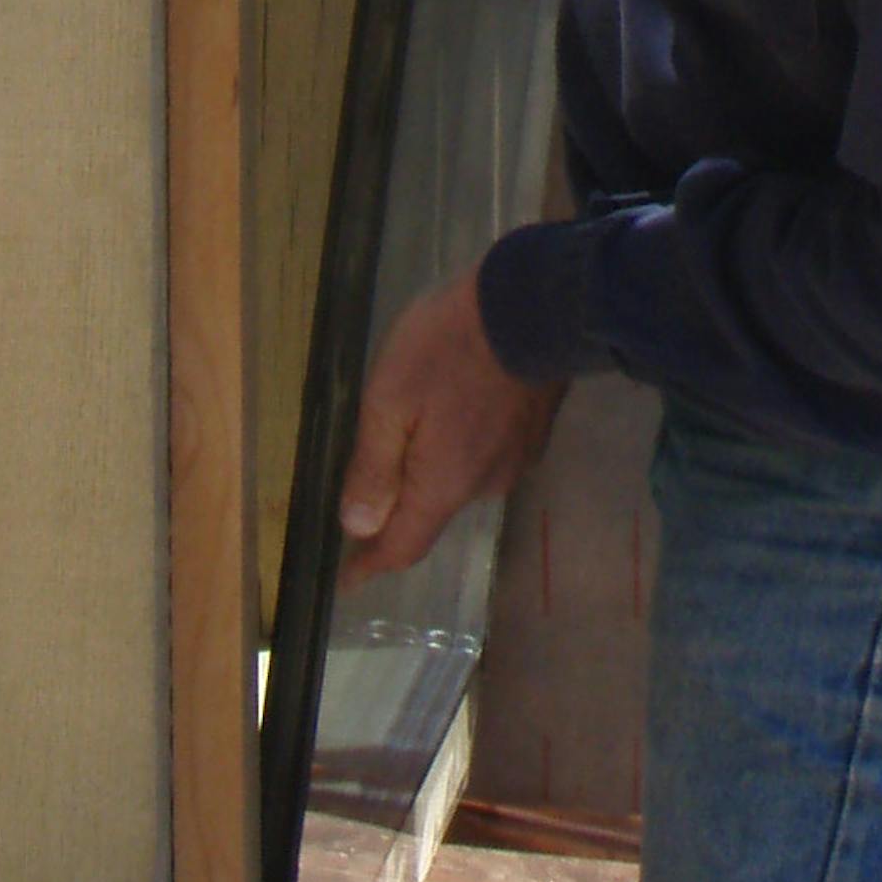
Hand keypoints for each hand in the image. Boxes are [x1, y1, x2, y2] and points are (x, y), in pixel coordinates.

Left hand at [337, 271, 561, 580]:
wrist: (535, 301)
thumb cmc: (448, 347)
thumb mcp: (389, 399)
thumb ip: (373, 467)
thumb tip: (359, 527)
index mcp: (444, 486)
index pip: (402, 547)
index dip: (370, 565)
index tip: (346, 580)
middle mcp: (484, 486)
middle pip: (430, 510)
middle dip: (399, 501)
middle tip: (369, 470)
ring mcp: (516, 458)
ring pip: (460, 478)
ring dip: (433, 465)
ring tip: (415, 423)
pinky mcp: (534, 431)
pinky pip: (485, 452)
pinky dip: (462, 442)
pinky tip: (455, 404)